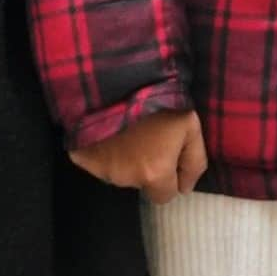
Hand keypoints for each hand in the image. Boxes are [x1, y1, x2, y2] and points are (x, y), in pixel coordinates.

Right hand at [70, 109, 208, 204]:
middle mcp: (125, 179)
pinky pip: (98, 163)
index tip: (167, 154)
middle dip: (146, 168)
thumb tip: (185, 188)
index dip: (169, 177)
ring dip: (125, 159)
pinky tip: (109, 132)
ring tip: (128, 131)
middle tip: (147, 138)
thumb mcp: (190, 126)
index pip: (164, 196)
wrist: (117, 79)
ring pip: (120, 174)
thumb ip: (195, 162)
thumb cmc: (159, 101)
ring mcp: (100, 170)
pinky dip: (104, 151)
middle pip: (141, 184)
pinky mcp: (81, 159)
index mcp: (153, 174)